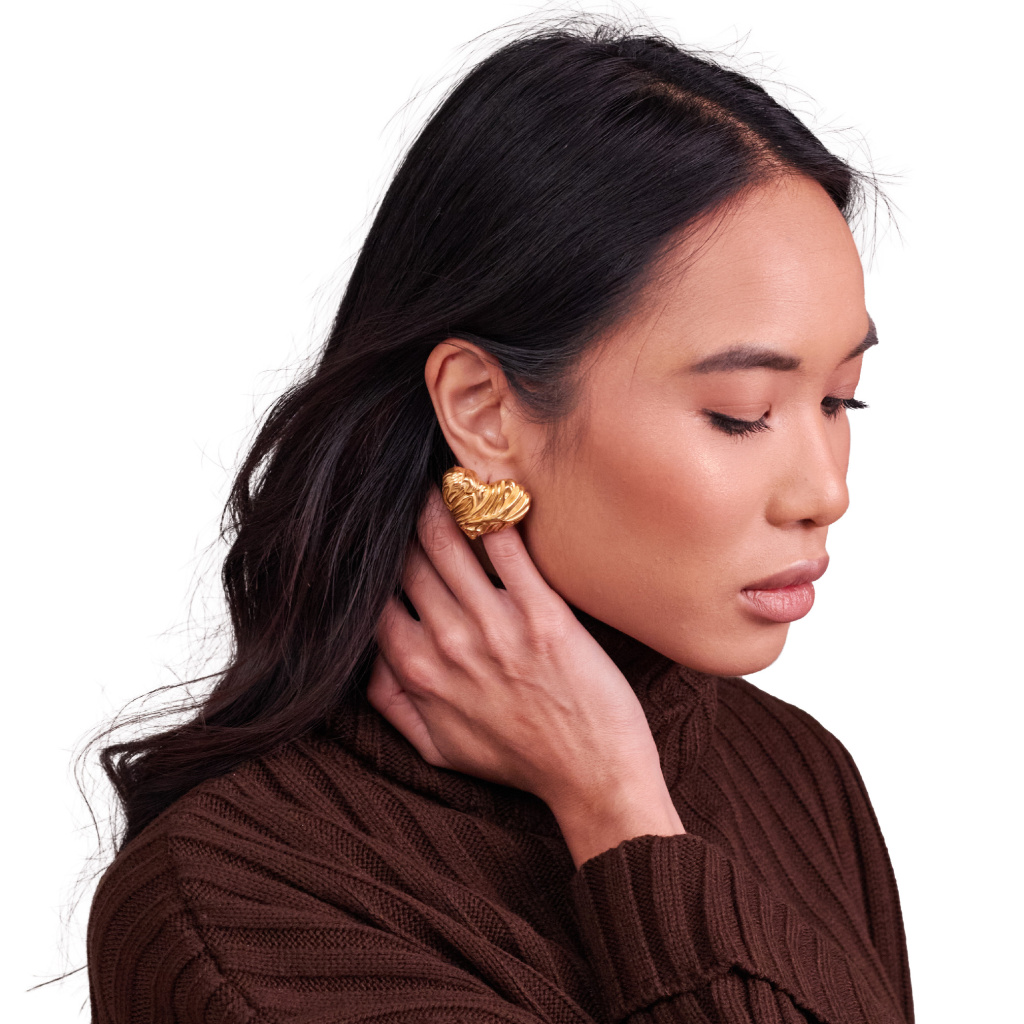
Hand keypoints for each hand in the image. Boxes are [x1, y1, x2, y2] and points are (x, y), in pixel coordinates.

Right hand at [367, 483, 664, 819]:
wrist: (592, 775)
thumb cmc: (518, 759)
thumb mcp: (438, 748)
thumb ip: (392, 705)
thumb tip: (365, 663)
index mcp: (417, 671)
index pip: (376, 598)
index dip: (376, 562)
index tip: (381, 536)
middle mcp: (448, 643)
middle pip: (408, 561)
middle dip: (403, 520)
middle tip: (406, 486)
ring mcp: (495, 626)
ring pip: (448, 544)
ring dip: (439, 503)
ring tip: (439, 474)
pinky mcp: (542, 614)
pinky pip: (507, 549)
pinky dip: (493, 513)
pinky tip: (488, 487)